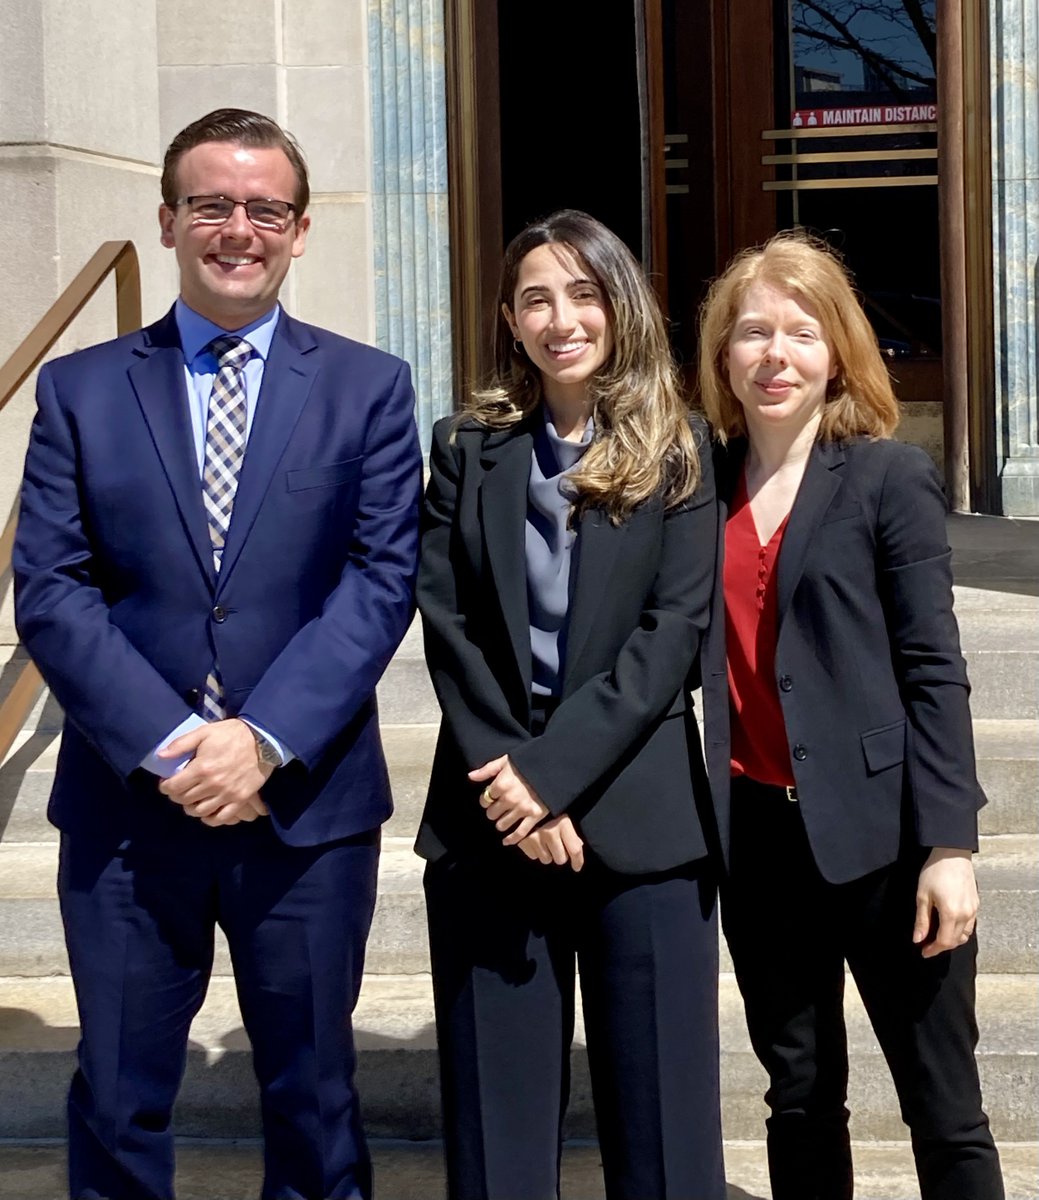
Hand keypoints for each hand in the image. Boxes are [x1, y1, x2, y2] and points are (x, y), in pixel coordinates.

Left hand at [158, 719, 273, 826]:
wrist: (262, 740)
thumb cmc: (230, 735)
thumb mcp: (204, 732)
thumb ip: (181, 744)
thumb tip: (160, 756)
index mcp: (201, 768)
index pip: (174, 787)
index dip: (165, 787)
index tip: (167, 783)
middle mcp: (212, 785)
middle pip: (184, 800)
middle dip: (177, 795)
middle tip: (179, 789)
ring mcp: (227, 794)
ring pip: (200, 811)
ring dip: (191, 807)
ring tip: (192, 799)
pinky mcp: (240, 799)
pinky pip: (221, 818)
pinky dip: (210, 818)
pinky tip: (206, 812)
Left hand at [469, 755, 548, 842]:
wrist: (553, 767)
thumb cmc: (528, 762)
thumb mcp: (506, 760)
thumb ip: (487, 769)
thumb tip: (470, 776)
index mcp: (501, 784)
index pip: (485, 800)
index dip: (486, 800)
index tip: (491, 799)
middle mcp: (509, 798)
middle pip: (492, 814)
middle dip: (493, 812)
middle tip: (498, 809)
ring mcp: (522, 809)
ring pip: (502, 825)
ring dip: (501, 823)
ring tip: (503, 820)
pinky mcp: (534, 816)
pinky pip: (520, 833)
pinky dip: (511, 839)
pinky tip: (506, 841)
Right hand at [517, 815, 584, 871]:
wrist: (526, 801)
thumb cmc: (549, 811)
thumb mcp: (563, 818)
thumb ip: (571, 834)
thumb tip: (578, 848)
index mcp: (563, 824)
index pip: (574, 850)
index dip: (578, 862)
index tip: (577, 867)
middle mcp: (550, 831)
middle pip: (561, 859)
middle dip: (560, 856)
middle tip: (558, 848)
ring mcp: (536, 836)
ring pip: (546, 860)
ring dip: (548, 854)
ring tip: (545, 843)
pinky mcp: (524, 840)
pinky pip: (534, 856)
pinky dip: (536, 851)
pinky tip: (536, 841)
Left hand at [913, 847, 978, 957]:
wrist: (952, 854)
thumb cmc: (934, 872)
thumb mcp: (923, 896)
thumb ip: (922, 920)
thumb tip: (918, 939)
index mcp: (951, 914)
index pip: (944, 941)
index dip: (933, 949)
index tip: (923, 952)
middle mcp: (966, 915)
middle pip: (956, 941)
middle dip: (941, 946)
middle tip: (927, 946)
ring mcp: (974, 910)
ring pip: (965, 935)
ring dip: (952, 940)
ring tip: (937, 937)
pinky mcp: (976, 904)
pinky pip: (970, 925)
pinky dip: (960, 931)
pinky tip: (949, 926)